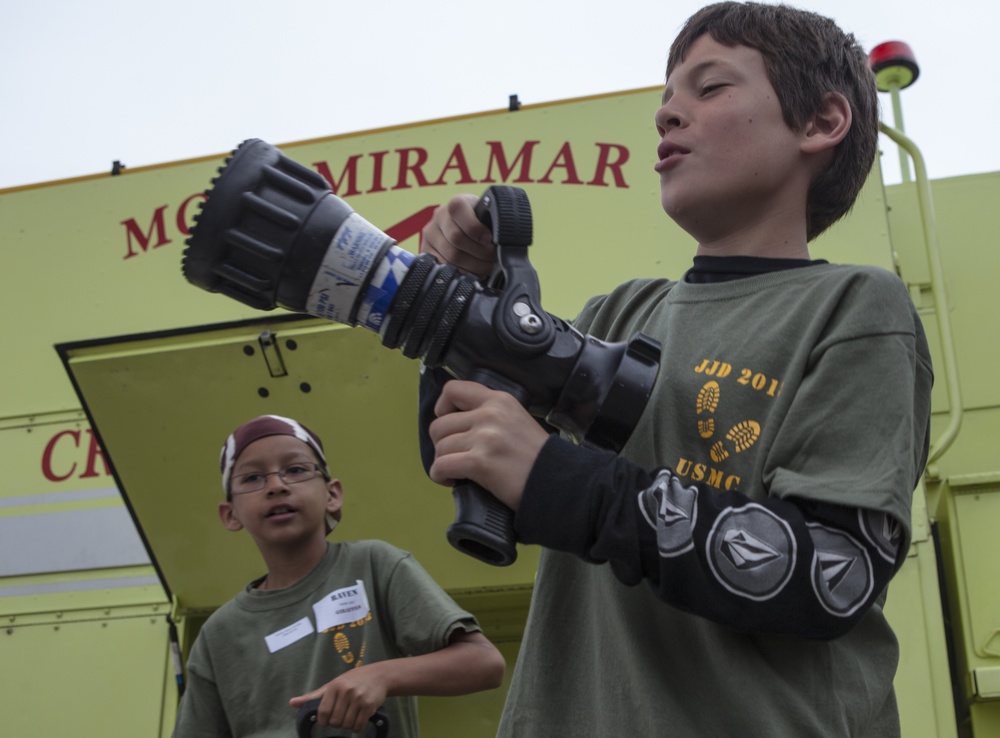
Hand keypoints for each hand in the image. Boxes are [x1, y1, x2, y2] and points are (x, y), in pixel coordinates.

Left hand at [289, 668, 387, 734]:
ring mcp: (359, 698)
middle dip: (337, 723)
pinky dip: (357, 727)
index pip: (323, 712)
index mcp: (334, 686)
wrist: (378, 675)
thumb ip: (313, 697)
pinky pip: (358, 725)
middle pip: (335, 721)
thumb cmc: (351, 681)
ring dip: (348, 725)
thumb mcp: (332, 685)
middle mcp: (346, 691)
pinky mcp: (369, 705)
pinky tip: (359, 719)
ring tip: (351, 716)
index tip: (327, 719)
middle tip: (342, 715)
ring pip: (347, 725)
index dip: (324, 721)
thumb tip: (292, 703)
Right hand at [420, 194, 495, 278]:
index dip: (475, 227)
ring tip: (485, 267)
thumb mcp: (489, 217)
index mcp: (456, 203)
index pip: (458, 209)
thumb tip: (503, 239)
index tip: (489, 239)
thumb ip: (493, 222)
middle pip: (456, 238)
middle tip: (492, 258)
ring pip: (451, 256)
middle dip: (479, 252)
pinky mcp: (426, 252)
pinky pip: (442, 267)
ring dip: (473, 265)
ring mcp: (430, 234)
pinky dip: (460, 273)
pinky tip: (471, 272)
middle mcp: (439, 216)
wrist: (468, 232)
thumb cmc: (484, 225)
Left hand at [428, 380, 549, 510]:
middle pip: (439, 424)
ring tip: (457, 471)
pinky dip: (440, 476)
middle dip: (442, 444)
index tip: (449, 422)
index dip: (442, 407)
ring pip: (440, 447)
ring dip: (443, 462)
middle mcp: (489, 414)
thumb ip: (490, 414)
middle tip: (456, 455)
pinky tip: (452, 480)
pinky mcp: (480, 462)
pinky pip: (441, 466)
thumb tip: (457, 421)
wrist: (558, 480)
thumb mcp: (516, 419)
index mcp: (498, 400)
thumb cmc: (536, 457)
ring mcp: (484, 437)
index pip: (452, 390)